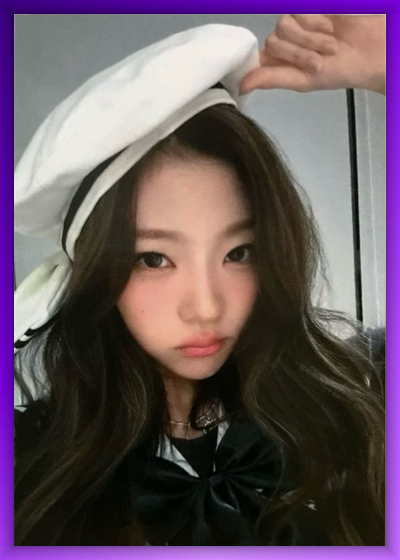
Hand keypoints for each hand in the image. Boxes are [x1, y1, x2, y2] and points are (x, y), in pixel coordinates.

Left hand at [240, 15, 385, 94]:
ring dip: (310, 39)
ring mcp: (296, 22)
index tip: (269, 67)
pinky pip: (300, 11)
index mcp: (280, 61)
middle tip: (320, 60)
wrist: (369, 50)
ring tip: (329, 45)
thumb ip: (271, 79)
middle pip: (274, 41)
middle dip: (299, 53)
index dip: (258, 61)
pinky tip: (331, 26)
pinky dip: (317, 22)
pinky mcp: (308, 8)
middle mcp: (284, 40)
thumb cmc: (338, 71)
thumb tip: (241, 87)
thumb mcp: (302, 80)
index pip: (258, 58)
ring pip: (285, 25)